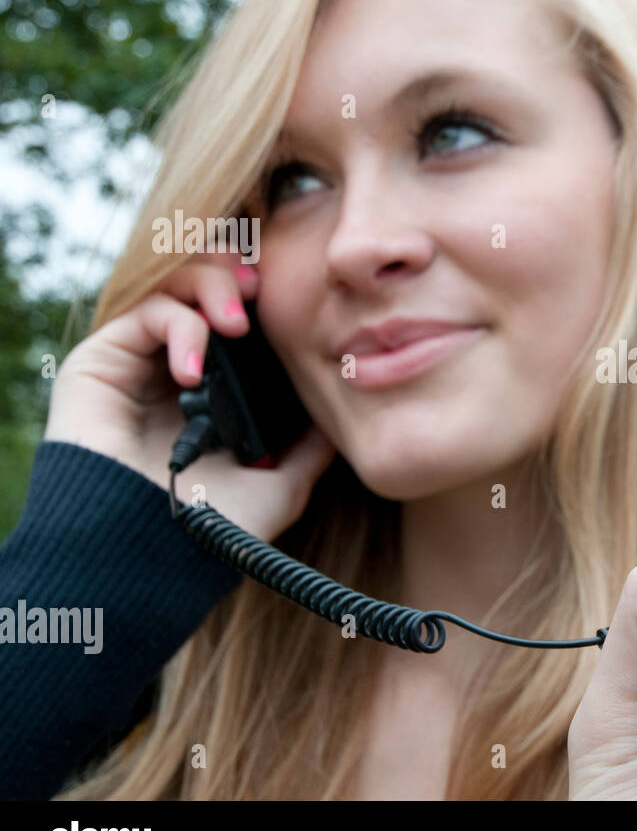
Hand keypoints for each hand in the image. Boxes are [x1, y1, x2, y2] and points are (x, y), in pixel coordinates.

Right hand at [44, 253, 335, 541]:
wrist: (153, 556)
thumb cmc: (213, 528)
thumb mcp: (281, 483)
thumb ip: (311, 447)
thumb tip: (343, 414)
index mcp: (214, 389)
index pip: (235, 317)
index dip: (258, 295)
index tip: (288, 294)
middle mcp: (173, 368)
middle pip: (200, 287)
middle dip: (231, 274)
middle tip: (259, 288)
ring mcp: (137, 364)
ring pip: (170, 288)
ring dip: (209, 288)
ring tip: (236, 321)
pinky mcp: (100, 364)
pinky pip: (142, 315)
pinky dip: (177, 327)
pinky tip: (194, 368)